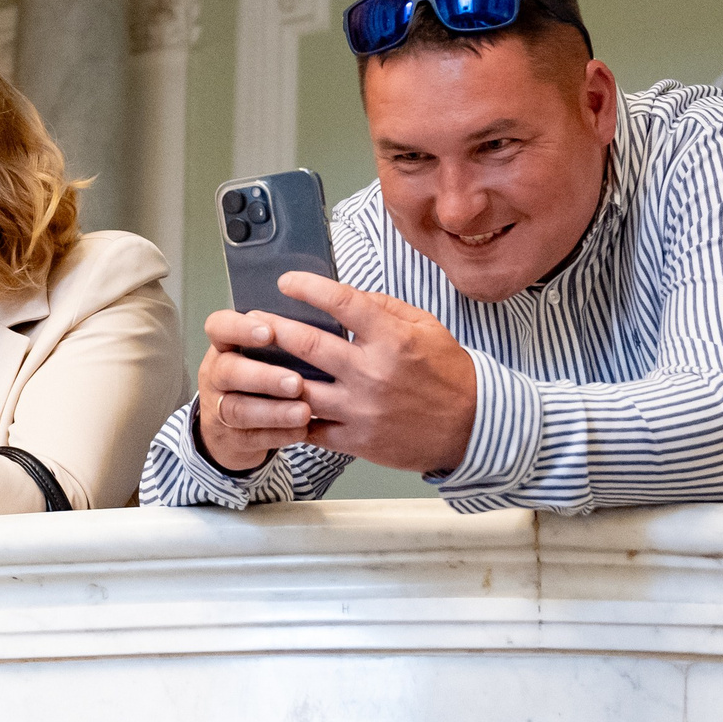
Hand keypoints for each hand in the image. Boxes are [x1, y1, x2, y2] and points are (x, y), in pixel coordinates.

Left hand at [197, 273, 477, 474]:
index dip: (308, 288)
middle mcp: (373, 373)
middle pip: (307, 345)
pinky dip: (289, 414)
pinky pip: (310, 428)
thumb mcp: (425, 326)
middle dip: (272, 328)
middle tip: (251, 319)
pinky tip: (272, 401)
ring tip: (250, 360)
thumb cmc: (448, 373)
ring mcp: (362, 410)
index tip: (286, 282)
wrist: (472, 427)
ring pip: (300, 389)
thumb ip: (383, 306)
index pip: (342, 303)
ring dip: (269, 373)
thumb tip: (342, 293)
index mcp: (392, 339)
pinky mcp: (357, 440)